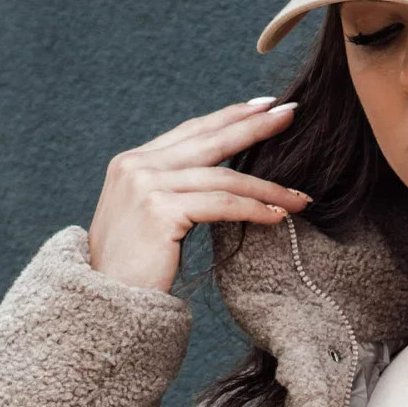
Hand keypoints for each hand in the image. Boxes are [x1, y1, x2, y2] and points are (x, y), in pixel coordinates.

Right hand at [87, 97, 310, 292]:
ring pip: (222, 177)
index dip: (229, 116)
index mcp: (133, 162)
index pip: (191, 131)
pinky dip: (254, 208)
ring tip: (301, 198)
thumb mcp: (147, 217)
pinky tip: (278, 215)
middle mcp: (136, 166)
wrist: (106, 302)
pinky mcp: (159, 211)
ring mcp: (146, 185)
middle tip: (291, 113)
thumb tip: (212, 178)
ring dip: (268, 187)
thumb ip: (171, 191)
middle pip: (209, 140)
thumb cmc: (132, 270)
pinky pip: (221, 204)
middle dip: (254, 126)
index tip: (264, 104)